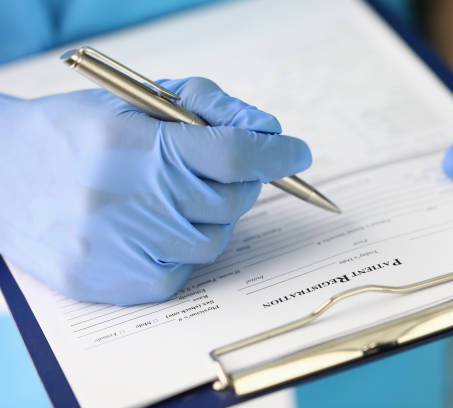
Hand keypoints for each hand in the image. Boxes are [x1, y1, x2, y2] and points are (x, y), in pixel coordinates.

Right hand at [0, 77, 310, 304]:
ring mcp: (122, 250)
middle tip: (227, 169)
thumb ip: (207, 107)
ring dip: (212, 216)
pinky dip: (184, 247)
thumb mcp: (136, 100)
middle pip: (231, 200)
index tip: (296, 153)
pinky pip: (184, 271)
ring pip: (213, 240)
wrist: (1, 176)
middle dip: (242, 181)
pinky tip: (155, 226)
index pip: (232, 155)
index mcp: (135, 147)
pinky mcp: (115, 284)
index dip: (274, 153)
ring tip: (177, 196)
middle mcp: (129, 202)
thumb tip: (267, 130)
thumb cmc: (75, 131)